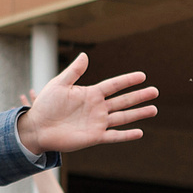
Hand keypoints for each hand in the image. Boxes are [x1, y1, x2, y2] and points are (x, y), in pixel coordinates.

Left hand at [15, 53, 157, 154]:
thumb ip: (74, 72)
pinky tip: (140, 132)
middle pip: (123, 101)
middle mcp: (97, 108)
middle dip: (139, 96)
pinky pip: (113, 136)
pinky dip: (126, 135)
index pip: (114, 85)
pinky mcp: (94, 137)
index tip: (142, 76)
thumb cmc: (45, 105)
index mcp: (90, 93)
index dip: (128, 80)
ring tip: (154, 109)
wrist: (37, 128)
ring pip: (122, 117)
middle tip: (155, 91)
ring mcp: (97, 123)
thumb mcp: (59, 84)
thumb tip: (85, 55)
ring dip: (138, 114)